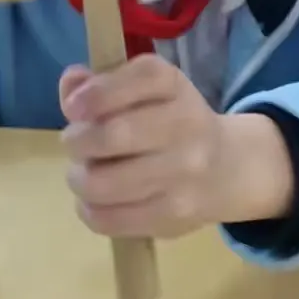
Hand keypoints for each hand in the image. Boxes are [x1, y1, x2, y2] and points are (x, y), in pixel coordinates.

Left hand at [58, 58, 295, 238]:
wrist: (226, 169)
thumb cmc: (168, 123)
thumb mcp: (144, 92)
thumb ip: (101, 85)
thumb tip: (72, 82)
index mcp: (175, 86)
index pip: (139, 79)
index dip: (96, 93)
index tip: (73, 108)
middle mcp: (187, 126)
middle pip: (113, 135)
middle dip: (77, 142)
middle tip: (76, 145)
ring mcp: (183, 175)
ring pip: (101, 183)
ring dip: (80, 179)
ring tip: (87, 175)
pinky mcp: (174, 216)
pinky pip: (107, 219)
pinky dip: (89, 209)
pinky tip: (98, 200)